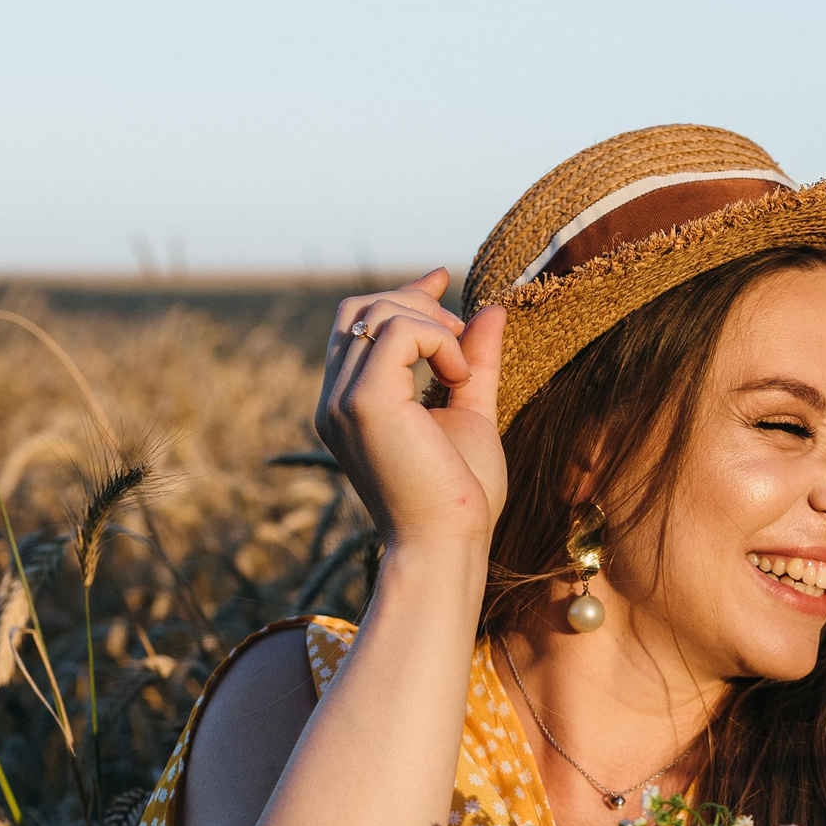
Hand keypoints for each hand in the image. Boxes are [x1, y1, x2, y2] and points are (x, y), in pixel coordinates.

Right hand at [314, 269, 506, 545]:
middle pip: (360, 308)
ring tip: (461, 373)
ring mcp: (341, 399)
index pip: (356, 325)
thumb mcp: (470, 414)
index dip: (400, 294)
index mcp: (347, 404)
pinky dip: (439, 342)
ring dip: (434, 327)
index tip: (442, 280)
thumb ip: (474, 362)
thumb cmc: (459, 497)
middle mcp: (333, 399)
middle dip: (415, 303)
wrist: (448, 545)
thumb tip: (493, 310)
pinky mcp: (363, 401)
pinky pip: (400, 330)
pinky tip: (456, 380)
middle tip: (461, 334)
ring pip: (379, 312)